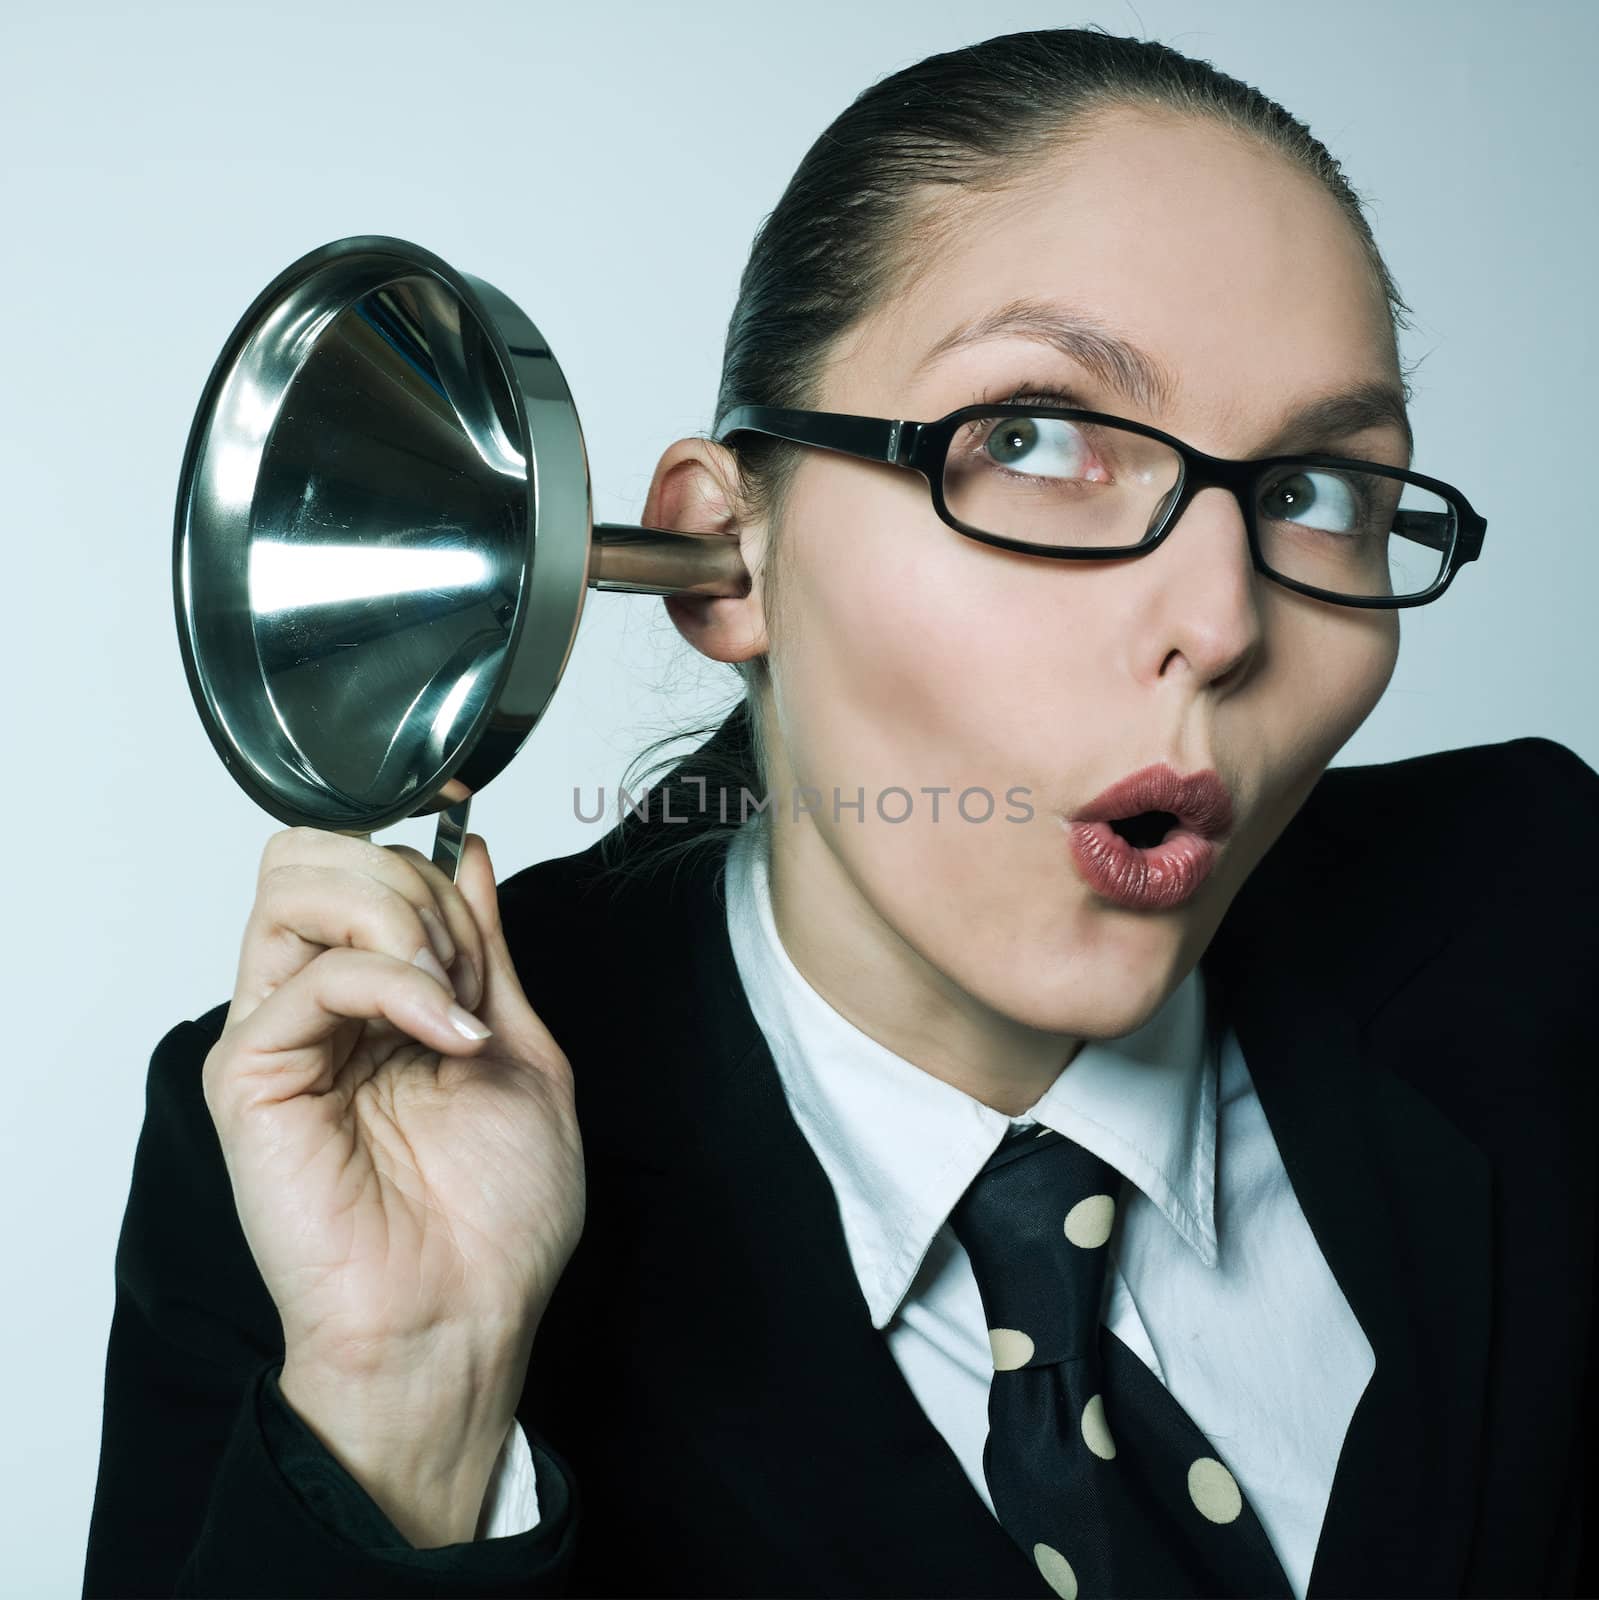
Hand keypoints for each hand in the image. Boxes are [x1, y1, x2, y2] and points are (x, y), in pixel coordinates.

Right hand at [201, 827, 583, 1539]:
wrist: (464, 1316)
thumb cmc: (495, 1215)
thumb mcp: (519, 1047)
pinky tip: (445, 1038)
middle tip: (461, 969)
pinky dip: (396, 983)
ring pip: (297, 885)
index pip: (369, 864)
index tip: (482, 944)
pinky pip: (313, 974)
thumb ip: (486, 949)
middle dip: (411, 885)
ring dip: (401, 920)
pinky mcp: (252, 1074)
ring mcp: (278, 1033)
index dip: (436, 876)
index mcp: (374, 997)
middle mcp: (316, 1005)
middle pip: (318, 855)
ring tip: (449, 998)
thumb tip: (471, 853)